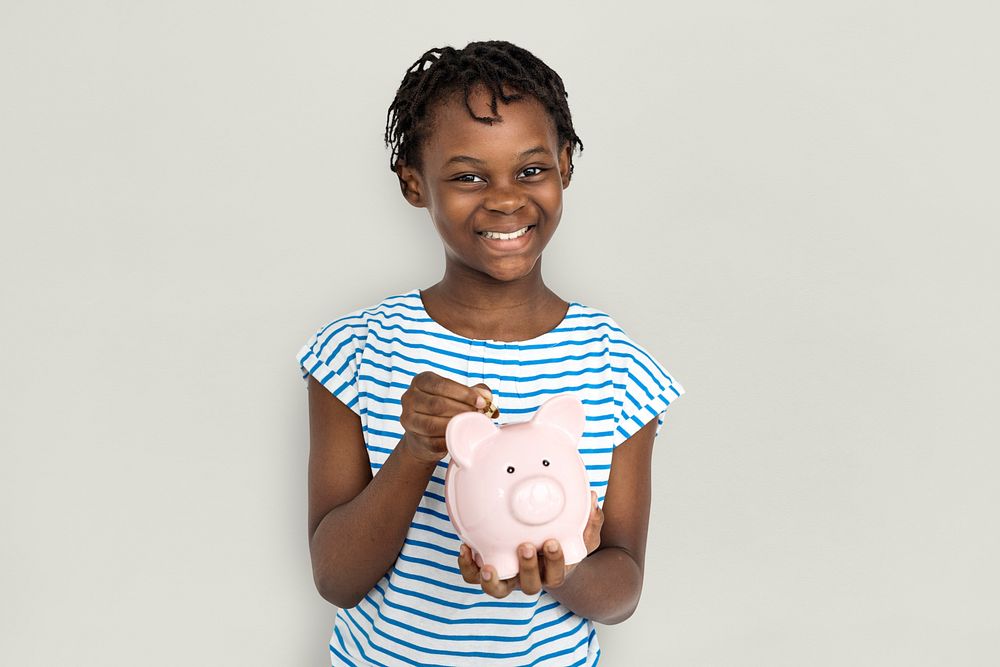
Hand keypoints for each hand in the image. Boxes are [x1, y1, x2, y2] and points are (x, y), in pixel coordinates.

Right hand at [399, 371, 491, 464]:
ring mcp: (409, 420)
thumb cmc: (444, 409)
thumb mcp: (458, 394)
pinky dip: (450, 441)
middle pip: (438, 404)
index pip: (442, 385)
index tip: (481, 402)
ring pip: (433, 425)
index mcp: (420, 381)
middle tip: (480, 416)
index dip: (464, 394)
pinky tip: (462, 438)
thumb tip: (487, 397)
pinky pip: (434, 442)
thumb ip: (475, 392)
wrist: (424, 435)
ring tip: (472, 426)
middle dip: (463, 411)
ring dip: (457, 426)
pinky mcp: (414, 439)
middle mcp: (410, 398)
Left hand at [457, 491, 604, 597]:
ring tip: (487, 566)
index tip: (552, 542)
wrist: (543, 553)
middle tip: (526, 546)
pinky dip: (468, 567)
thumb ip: (589, 519)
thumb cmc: (563, 540)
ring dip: (493, 581)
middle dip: (528, 568)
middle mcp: (531, 578)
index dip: (555, 562)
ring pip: (498, 590)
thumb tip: (593, 498)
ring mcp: (509, 578)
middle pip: (530, 585)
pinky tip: (466, 549)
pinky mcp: (489, 571)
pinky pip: (473, 577)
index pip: (557, 574)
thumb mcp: (579, 533)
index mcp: (553, 572)